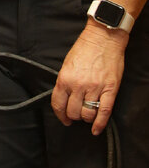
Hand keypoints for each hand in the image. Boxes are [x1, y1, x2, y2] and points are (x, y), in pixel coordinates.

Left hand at [51, 20, 126, 135]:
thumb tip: (64, 98)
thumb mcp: (67, 64)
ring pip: (88, 114)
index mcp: (65, 78)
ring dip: (86, 118)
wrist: (103, 38)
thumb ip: (65, 81)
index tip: (63, 118)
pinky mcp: (109, 90)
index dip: (60, 115)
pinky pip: (104, 112)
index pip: (58, 104)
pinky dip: (99, 124)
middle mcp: (78, 85)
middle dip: (73, 116)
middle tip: (76, 115)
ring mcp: (95, 88)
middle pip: (73, 112)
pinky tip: (96, 129)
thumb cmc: (85, 48)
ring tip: (87, 115)